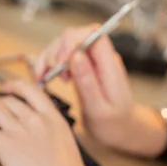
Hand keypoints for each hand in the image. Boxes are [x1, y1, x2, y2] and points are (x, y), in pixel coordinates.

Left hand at [0, 80, 90, 165]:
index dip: (15, 86)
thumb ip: (52, 132)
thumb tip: (43, 131)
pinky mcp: (3, 144)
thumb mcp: (66, 143)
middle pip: (8, 101)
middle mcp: (35, 119)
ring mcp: (18, 130)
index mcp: (53, 118)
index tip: (7, 87)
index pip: (31, 91)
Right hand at [33, 25, 144, 150]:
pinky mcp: (83, 69)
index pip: (92, 33)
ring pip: (65, 45)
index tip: (61, 61)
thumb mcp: (99, 109)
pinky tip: (44, 78)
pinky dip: (49, 65)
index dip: (72, 40)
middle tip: (53, 75)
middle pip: (74, 36)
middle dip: (57, 51)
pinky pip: (63, 58)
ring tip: (46, 78)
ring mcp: (91, 62)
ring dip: (49, 58)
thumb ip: (88, 82)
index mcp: (110, 65)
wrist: (122, 131)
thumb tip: (76, 55)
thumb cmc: (114, 124)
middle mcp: (101, 59)